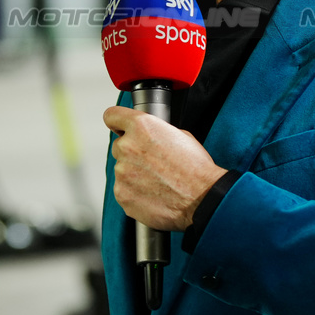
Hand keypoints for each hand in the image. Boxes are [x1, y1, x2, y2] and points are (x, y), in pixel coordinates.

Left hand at [103, 106, 225, 231]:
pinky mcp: (122, 193)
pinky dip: (134, 192)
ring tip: (157, 181)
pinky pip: (123, 189)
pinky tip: (153, 193)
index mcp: (141, 127)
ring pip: (122, 169)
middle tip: (153, 163)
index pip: (112, 116)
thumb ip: (155, 131)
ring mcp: (122, 172)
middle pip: (120, 146)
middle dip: (132, 153)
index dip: (116, 122)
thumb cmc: (195, 168)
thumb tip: (147, 135)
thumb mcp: (180, 135)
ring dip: (134, 174)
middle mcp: (127, 147)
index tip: (118, 127)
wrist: (202, 199)